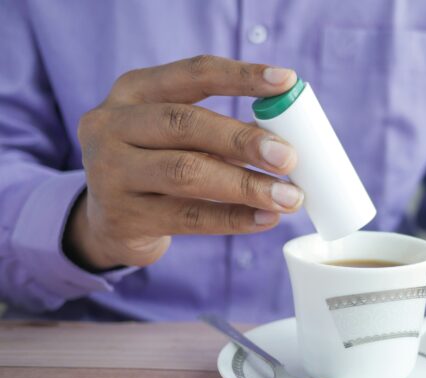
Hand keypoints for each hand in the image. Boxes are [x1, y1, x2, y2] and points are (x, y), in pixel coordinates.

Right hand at [66, 55, 302, 269]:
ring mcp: (110, 173)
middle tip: (289, 157)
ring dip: (246, 185)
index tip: (287, 81)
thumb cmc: (155, 165)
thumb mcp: (176, 136)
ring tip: (288, 196)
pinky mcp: (122, 218)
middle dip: (243, 140)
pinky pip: (189, 218)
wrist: (103, 221)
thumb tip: (284, 138)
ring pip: (186, 173)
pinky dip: (234, 218)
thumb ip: (222, 131)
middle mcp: (112, 126)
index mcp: (133, 91)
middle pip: (185, 124)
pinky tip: (266, 219)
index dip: (242, 76)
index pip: (193, 73)